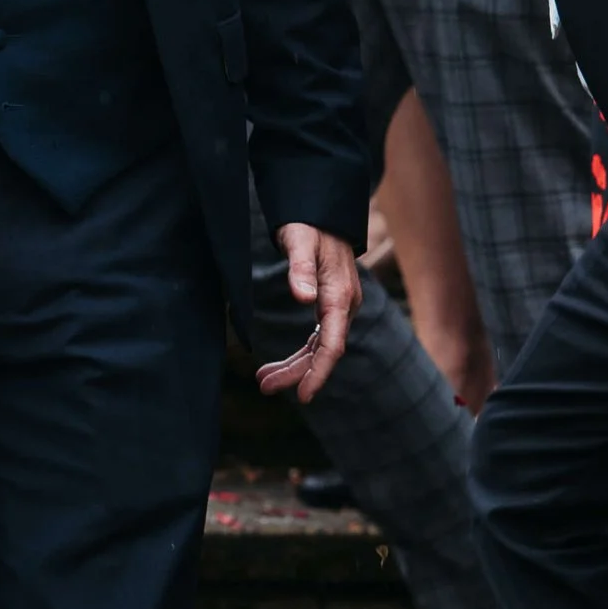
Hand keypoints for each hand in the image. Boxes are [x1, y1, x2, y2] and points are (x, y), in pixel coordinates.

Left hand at [258, 222, 360, 402]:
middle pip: (324, 352)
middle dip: (296, 373)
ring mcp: (338, 307)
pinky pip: (317, 338)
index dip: (318, 372)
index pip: (332, 344)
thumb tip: (304, 298)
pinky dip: (300, 354)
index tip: (303, 395)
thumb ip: (300, 268)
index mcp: (339, 296)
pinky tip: (281, 366)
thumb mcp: (300, 241)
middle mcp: (343, 306)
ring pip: (319, 348)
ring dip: (294, 366)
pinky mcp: (329, 306)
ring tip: (264, 381)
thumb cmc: (309, 226)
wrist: (319, 214)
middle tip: (264, 386)